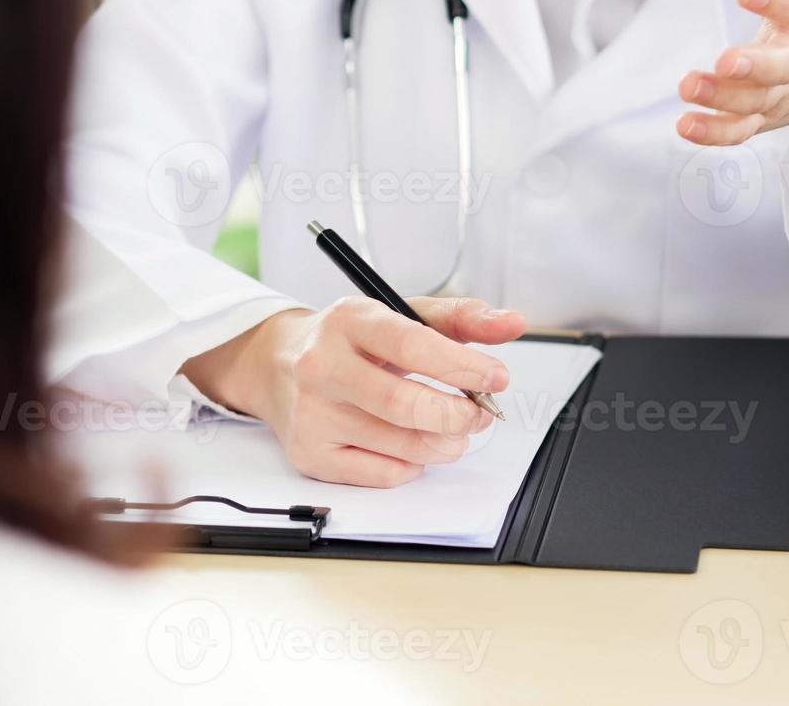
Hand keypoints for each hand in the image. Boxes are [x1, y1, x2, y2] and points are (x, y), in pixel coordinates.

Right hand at [183, 298, 526, 487]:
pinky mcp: (309, 454)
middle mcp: (322, 366)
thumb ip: (461, 318)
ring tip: (455, 432)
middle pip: (406, 404)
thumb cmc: (350, 340)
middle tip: (479, 413)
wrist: (276, 363)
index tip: (496, 377)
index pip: (413, 345)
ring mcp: (312, 414)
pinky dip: (412, 466)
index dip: (464, 366)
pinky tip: (415, 448)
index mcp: (349, 320)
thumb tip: (511, 324)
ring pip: (399, 445)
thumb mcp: (401, 314)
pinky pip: (381, 474)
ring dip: (444, 444)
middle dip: (458, 415)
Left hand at [676, 0, 788, 181]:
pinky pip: (742, 130)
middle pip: (783, 65)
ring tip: (689, 87)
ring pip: (758, 101)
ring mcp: (782, 89)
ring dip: (723, 99)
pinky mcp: (765, 115)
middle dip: (756, 66)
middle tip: (726, 62)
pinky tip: (685, 126)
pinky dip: (715, 133)